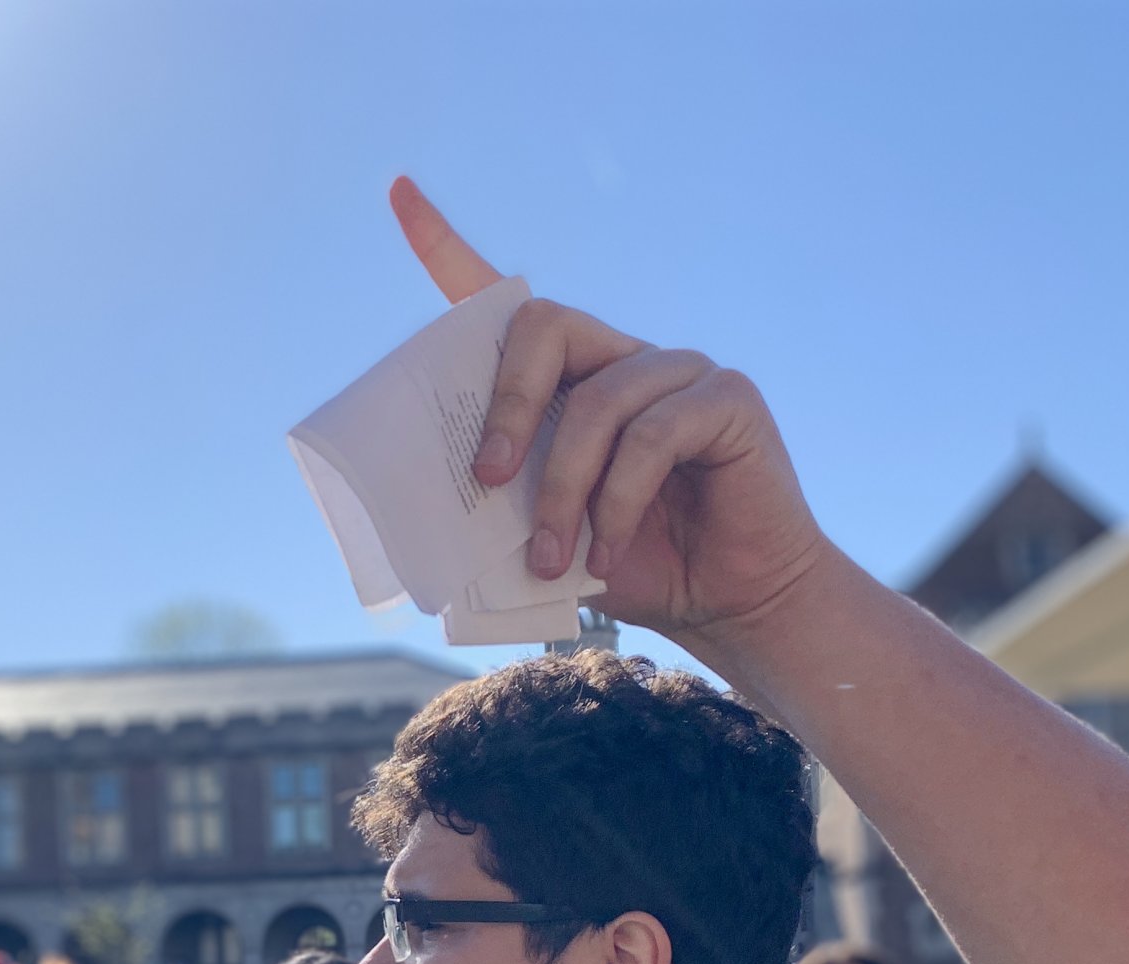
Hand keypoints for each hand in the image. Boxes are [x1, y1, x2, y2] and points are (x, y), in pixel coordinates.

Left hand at [390, 176, 831, 638]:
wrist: (728, 605)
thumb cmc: (635, 566)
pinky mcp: (727, 397)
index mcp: (572, 380)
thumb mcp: (548, 534)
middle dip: (506, 405)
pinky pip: (653, 436)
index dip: (449, 246)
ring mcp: (679, 370)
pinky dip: (619, 501)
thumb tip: (434, 509)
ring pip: (598, 402)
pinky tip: (608, 551)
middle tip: (485, 480)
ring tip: (553, 560)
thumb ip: (508, 505)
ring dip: (563, 490)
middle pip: (544, 327)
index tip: (399, 193)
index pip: (507, 306)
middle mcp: (623, 357)